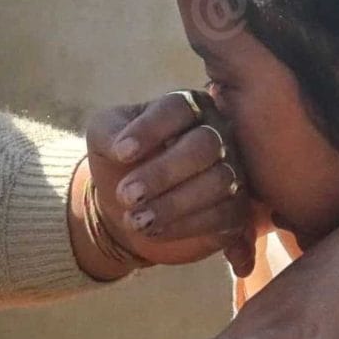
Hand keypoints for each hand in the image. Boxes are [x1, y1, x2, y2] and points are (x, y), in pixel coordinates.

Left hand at [82, 90, 256, 275]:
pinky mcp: (236, 209)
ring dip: (173, 204)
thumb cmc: (118, 162)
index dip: (150, 130)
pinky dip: (186, 226)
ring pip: (219, 182)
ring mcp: (233, 170)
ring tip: (135, 220)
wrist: (128, 208)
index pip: (178, 107)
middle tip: (126, 195)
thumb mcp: (102, 138)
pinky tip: (154, 232)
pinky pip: (224, 215)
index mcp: (187, 106)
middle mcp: (218, 133)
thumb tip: (123, 149)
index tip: (120, 153)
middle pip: (205, 144)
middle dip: (164, 172)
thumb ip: (110, 133)